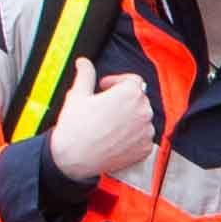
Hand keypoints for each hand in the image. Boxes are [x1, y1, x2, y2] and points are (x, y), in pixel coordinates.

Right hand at [45, 63, 158, 184]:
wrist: (74, 158)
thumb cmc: (75, 128)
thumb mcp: (77, 95)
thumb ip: (85, 74)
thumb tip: (84, 63)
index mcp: (130, 93)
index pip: (132, 80)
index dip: (116, 82)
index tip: (105, 88)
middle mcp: (143, 111)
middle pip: (138, 98)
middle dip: (122, 99)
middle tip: (104, 106)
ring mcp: (146, 131)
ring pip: (142, 117)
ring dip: (129, 117)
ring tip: (108, 123)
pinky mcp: (146, 148)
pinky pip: (143, 136)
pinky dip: (133, 135)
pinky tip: (115, 137)